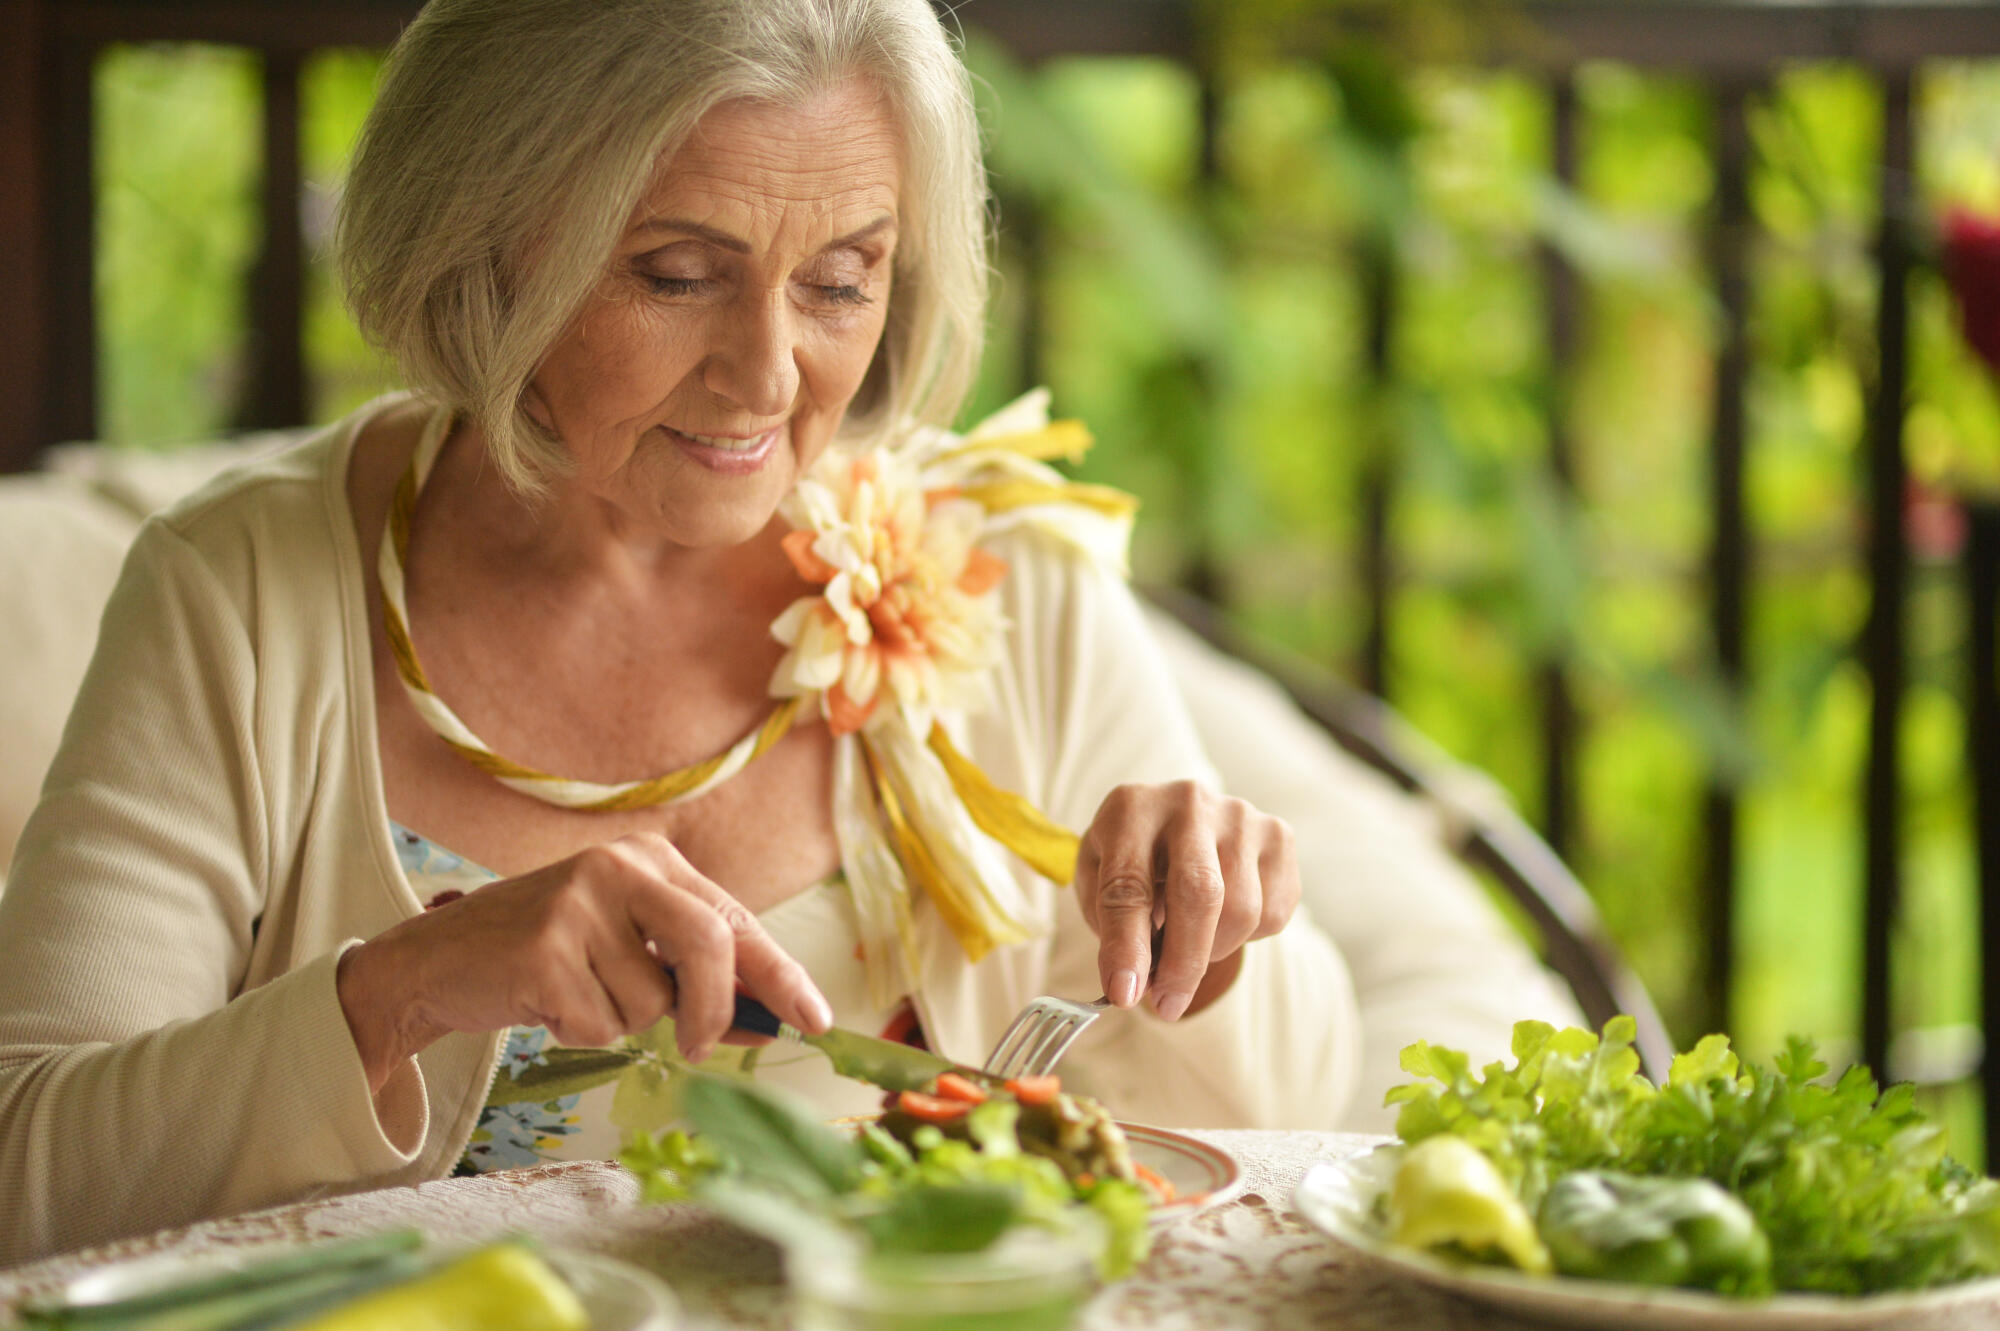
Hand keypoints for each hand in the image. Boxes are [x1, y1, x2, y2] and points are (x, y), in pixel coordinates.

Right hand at [336, 832, 831, 1092]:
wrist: (439, 961)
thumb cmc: (548, 956)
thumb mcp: (628, 948)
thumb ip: (696, 975)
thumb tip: (772, 1019)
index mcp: (652, 859)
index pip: (737, 919)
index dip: (781, 974)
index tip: (816, 1020)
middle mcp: (620, 867)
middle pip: (710, 946)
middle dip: (714, 1010)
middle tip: (699, 1048)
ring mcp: (579, 904)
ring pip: (650, 1002)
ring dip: (620, 1022)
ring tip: (577, 995)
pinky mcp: (542, 949)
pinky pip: (598, 1024)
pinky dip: (578, 1032)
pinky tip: (544, 1003)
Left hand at [1072, 781, 1297, 1021]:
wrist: (1178, 820)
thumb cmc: (1132, 857)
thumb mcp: (1099, 880)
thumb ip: (1110, 927)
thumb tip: (1131, 985)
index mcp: (1131, 809)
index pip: (1129, 885)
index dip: (1126, 946)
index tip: (1124, 994)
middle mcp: (1189, 803)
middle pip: (1200, 894)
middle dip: (1184, 963)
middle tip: (1166, 1005)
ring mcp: (1240, 816)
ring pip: (1241, 912)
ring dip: (1211, 951)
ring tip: (1186, 943)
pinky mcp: (1278, 836)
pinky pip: (1273, 913)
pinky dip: (1246, 937)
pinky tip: (1221, 918)